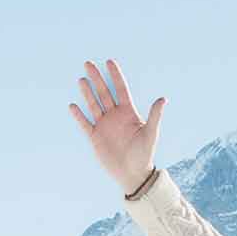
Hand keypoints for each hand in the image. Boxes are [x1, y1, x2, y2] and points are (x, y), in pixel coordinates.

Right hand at [66, 59, 165, 194]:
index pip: (121, 89)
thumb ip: (154, 116)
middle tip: (88, 64)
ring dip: (87, 93)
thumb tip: (163, 98)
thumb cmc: (144, 155)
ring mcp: (104, 125)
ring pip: (94, 104)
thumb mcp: (151, 134)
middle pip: (104, 93)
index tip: (109, 61)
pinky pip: (85, 123)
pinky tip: (73, 105)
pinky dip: (79, 115)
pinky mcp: (95, 136)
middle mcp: (115, 116)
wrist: (133, 174)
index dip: (115, 76)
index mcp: (128, 113)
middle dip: (97, 79)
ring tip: (81, 80)